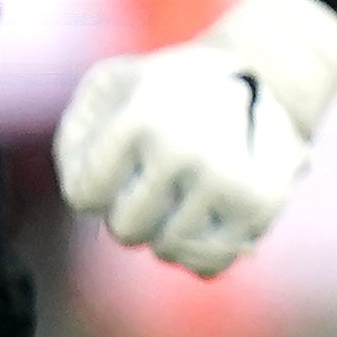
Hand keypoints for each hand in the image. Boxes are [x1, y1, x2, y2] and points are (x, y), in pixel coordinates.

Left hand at [54, 0, 336, 277]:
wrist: (256, 72)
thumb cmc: (163, 87)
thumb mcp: (109, 85)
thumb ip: (76, 136)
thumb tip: (84, 198)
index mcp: (138, 118)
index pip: (85, 195)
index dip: (93, 188)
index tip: (109, 171)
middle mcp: (183, 151)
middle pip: (126, 230)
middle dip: (128, 212)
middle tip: (147, 184)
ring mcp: (226, 181)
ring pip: (168, 250)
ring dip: (164, 230)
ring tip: (176, 194)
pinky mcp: (260, 207)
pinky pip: (209, 264)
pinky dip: (197, 253)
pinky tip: (198, 222)